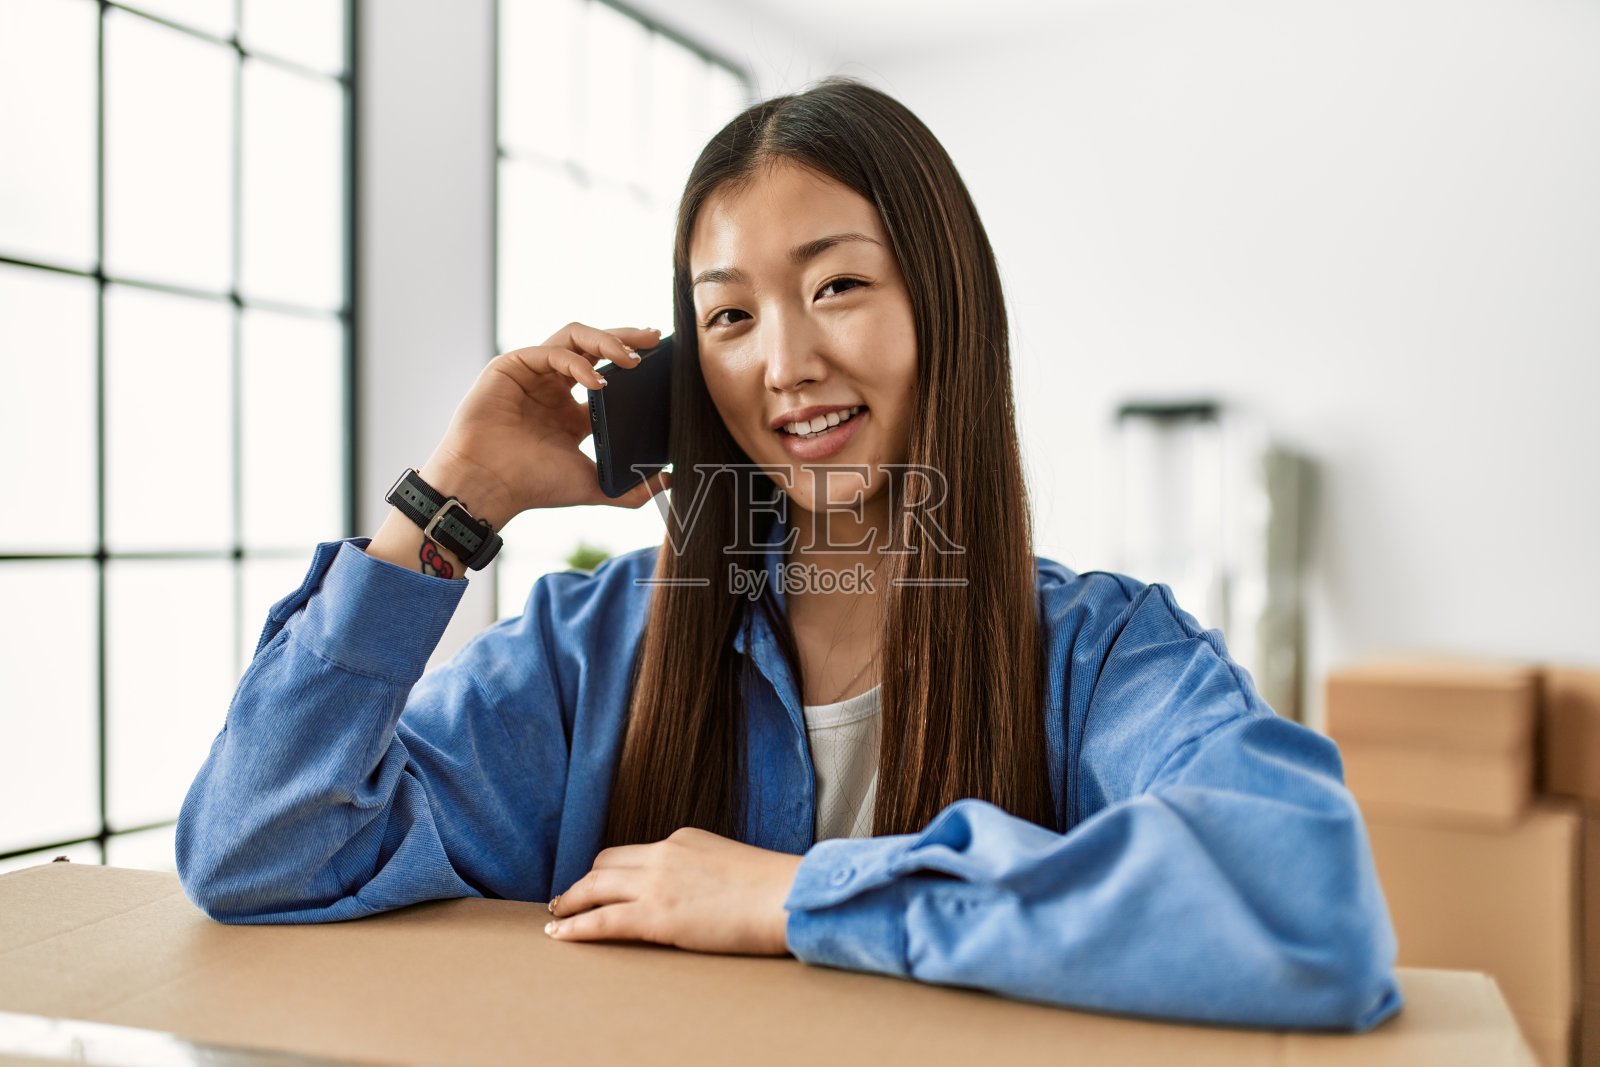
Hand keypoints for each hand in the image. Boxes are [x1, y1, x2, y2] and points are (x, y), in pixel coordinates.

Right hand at [421, 322, 671, 527]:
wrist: (488, 487)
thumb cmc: (532, 486)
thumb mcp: (594, 485)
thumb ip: (632, 488)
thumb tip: (670, 481)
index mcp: (571, 412)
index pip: (608, 374)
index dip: (633, 363)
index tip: (663, 361)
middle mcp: (553, 388)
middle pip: (595, 347)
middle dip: (627, 338)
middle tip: (656, 339)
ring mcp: (532, 373)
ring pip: (575, 338)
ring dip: (607, 341)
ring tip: (632, 358)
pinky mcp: (512, 365)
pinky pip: (553, 351)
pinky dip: (578, 362)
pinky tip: (598, 381)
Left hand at [545, 828, 805, 955]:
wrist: (787, 897)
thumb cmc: (773, 889)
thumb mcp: (730, 864)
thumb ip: (704, 869)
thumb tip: (698, 890)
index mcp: (683, 838)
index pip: (633, 851)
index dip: (609, 869)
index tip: (598, 881)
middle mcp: (663, 853)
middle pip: (605, 864)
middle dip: (583, 882)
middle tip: (567, 898)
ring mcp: (657, 883)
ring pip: (594, 887)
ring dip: (570, 902)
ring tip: (555, 915)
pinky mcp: (656, 916)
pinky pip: (601, 921)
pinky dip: (574, 926)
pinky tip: (558, 933)